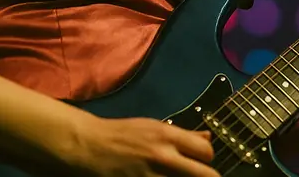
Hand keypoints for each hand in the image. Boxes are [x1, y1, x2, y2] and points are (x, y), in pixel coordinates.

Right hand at [65, 115, 219, 176]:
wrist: (90, 146)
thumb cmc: (123, 134)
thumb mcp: (154, 127)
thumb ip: (183, 135)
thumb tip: (208, 138)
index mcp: (168, 136)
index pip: (207, 152)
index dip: (207, 160)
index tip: (200, 163)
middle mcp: (163, 157)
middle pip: (206, 175)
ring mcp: (151, 176)